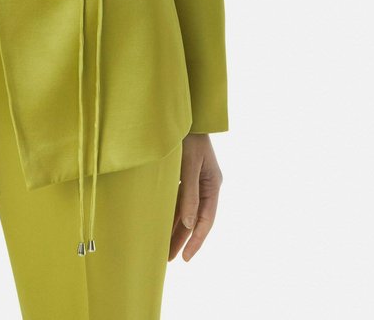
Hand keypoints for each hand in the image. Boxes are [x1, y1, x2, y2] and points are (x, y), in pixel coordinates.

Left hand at [168, 132, 222, 261]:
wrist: (181, 114)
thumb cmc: (188, 137)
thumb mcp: (189, 166)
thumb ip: (189, 194)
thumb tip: (188, 224)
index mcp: (213, 184)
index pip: (206, 220)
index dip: (196, 240)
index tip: (186, 258)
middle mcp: (205, 185)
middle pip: (195, 219)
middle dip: (182, 240)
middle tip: (169, 259)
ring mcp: (194, 180)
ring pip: (185, 211)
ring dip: (174, 229)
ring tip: (162, 248)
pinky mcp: (182, 175)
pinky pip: (177, 200)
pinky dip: (169, 212)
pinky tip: (160, 223)